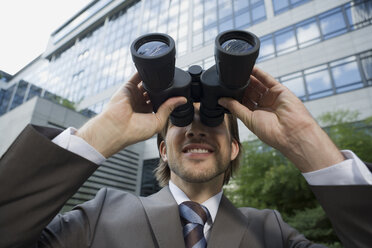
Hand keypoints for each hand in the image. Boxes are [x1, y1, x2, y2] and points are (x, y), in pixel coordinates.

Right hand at [77, 73, 185, 157]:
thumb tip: (181, 100)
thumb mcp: (158, 121)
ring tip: (166, 74)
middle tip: (173, 82)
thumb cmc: (134, 131)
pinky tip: (153, 68)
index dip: (168, 98)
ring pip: (147, 83)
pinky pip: (137, 76)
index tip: (178, 92)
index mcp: (148, 114)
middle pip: (154, 91)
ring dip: (154, 78)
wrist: (117, 128)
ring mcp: (134, 94)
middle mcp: (141, 104)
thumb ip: (168, 108)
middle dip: (162, 87)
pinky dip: (144, 71)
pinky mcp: (128, 87)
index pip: (160, 102)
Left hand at [219, 67, 343, 171]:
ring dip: (248, 78)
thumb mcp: (249, 119)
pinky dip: (259, 73)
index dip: (234, 96)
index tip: (223, 89)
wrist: (292, 133)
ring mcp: (272, 97)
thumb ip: (235, 108)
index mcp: (256, 115)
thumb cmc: (272, 132)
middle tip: (229, 78)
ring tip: (236, 71)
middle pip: (249, 92)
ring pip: (257, 84)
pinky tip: (250, 67)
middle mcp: (264, 106)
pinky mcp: (280, 90)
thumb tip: (221, 100)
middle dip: (240, 86)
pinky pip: (267, 79)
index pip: (243, 102)